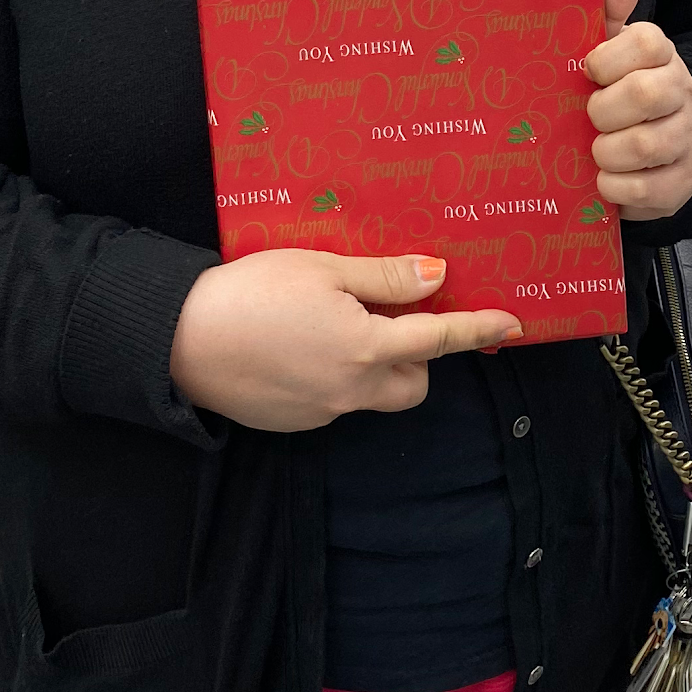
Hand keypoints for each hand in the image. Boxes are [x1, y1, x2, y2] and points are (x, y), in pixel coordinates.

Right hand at [169, 251, 522, 431]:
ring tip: (340, 322)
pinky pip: (337, 401)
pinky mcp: (296, 423)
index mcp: (365, 347)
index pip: (438, 338)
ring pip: (375, 394)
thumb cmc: (253, 291)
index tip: (512, 324)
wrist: (180, 339)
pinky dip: (338, 375)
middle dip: (417, 353)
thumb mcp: (323, 268)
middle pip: (413, 382)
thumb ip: (384, 278)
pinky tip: (302, 345)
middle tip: (389, 312)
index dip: (476, 329)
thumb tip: (438, 277)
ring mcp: (324, 412)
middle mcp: (352, 390)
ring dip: (377, 365)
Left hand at [584, 0, 691, 223]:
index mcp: (660, 53)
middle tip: (587, 117)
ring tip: (594, 151)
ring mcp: (686, 138)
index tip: (586, 70)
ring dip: (607, 152)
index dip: (608, 58)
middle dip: (603, 111)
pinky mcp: (683, 181)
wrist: (646, 143)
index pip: (647, 42)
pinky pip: (651, 191)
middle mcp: (681, 92)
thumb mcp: (605, 45)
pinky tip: (604, 182)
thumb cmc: (612, 86)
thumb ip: (609, 4)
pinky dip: (618, 189)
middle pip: (646, 94)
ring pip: (647, 146)